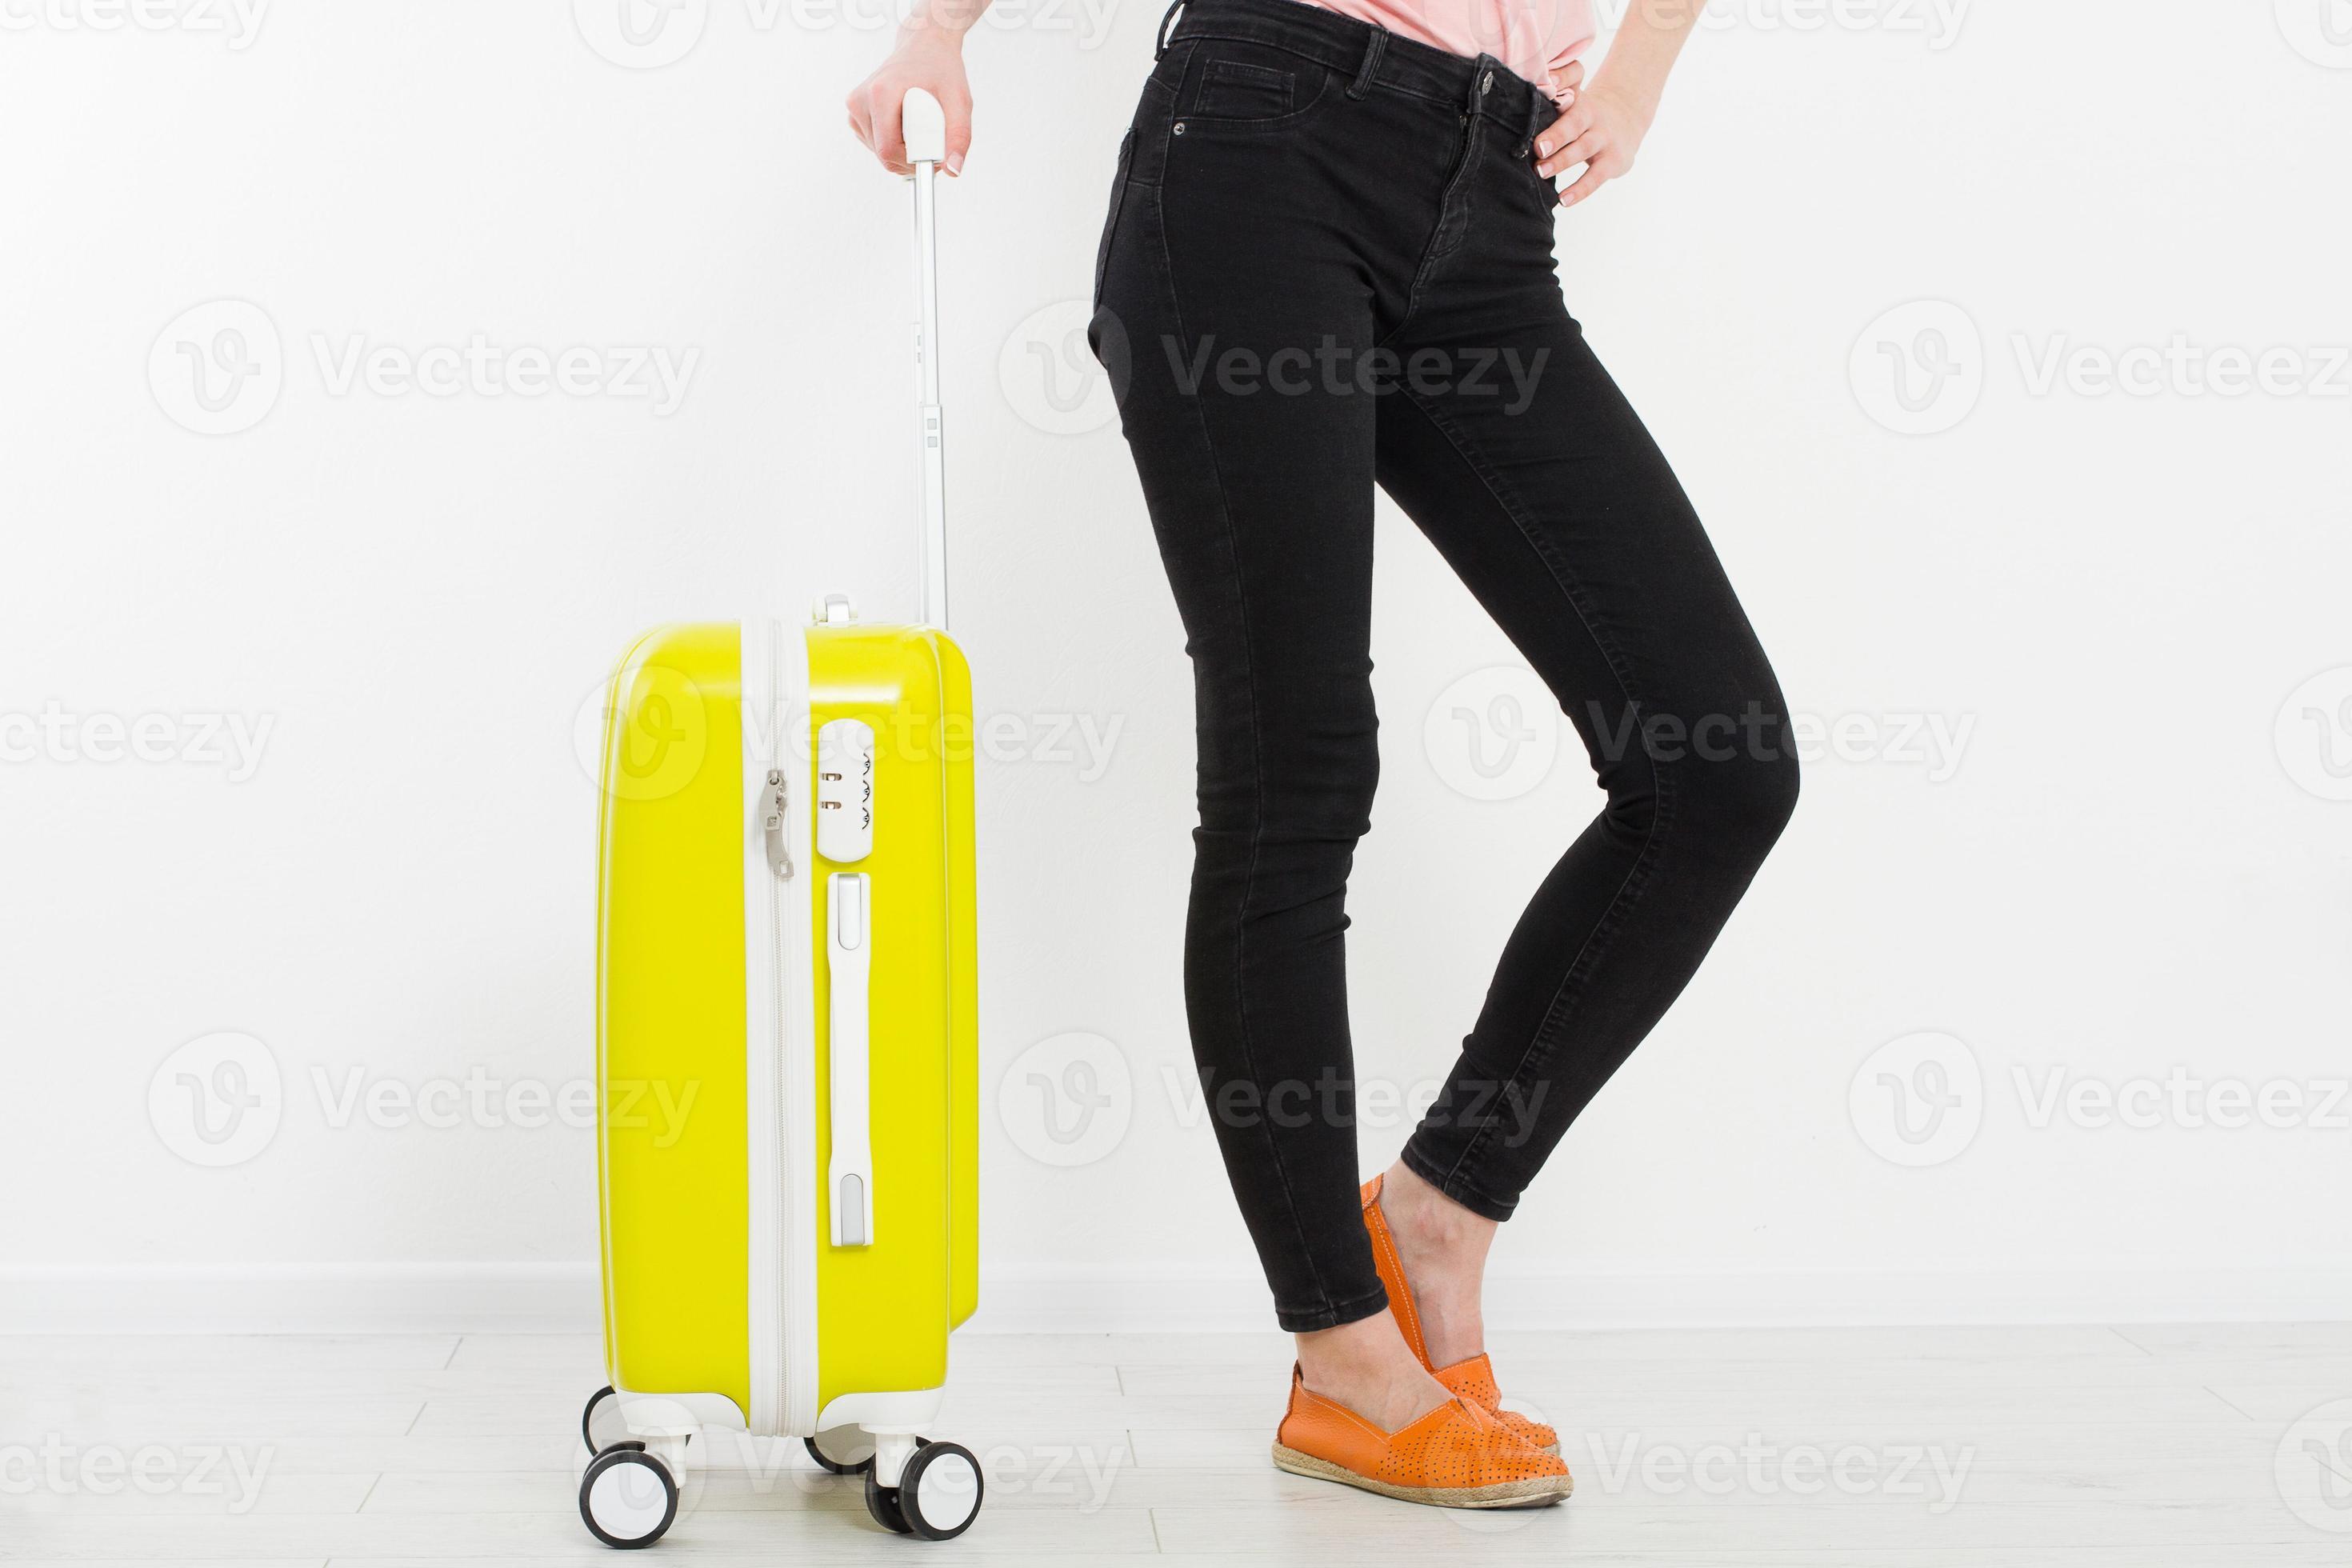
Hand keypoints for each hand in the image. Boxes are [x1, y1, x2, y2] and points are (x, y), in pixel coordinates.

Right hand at [846, 30, 972, 176]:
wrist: (924, 47)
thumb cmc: (940, 69)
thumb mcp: (959, 101)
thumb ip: (959, 137)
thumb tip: (953, 170)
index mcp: (881, 93)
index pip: (889, 150)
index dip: (915, 161)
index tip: (934, 152)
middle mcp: (861, 100)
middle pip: (884, 155)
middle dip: (912, 158)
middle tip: (933, 138)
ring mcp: (855, 108)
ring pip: (880, 153)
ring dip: (904, 152)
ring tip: (921, 126)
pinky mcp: (856, 114)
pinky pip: (876, 146)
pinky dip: (895, 144)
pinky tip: (907, 125)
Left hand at [1534, 66, 1654, 207]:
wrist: (1627, 119)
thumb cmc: (1587, 112)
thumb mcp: (1576, 93)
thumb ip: (1562, 83)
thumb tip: (1543, 80)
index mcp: (1580, 103)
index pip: (1569, 95)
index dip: (1558, 93)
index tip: (1540, 100)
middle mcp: (1594, 119)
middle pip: (1574, 124)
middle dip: (1556, 135)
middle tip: (1537, 147)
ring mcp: (1605, 141)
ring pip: (1583, 149)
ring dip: (1563, 161)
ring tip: (1542, 172)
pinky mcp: (1614, 162)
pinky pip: (1596, 178)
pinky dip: (1580, 189)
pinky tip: (1564, 200)